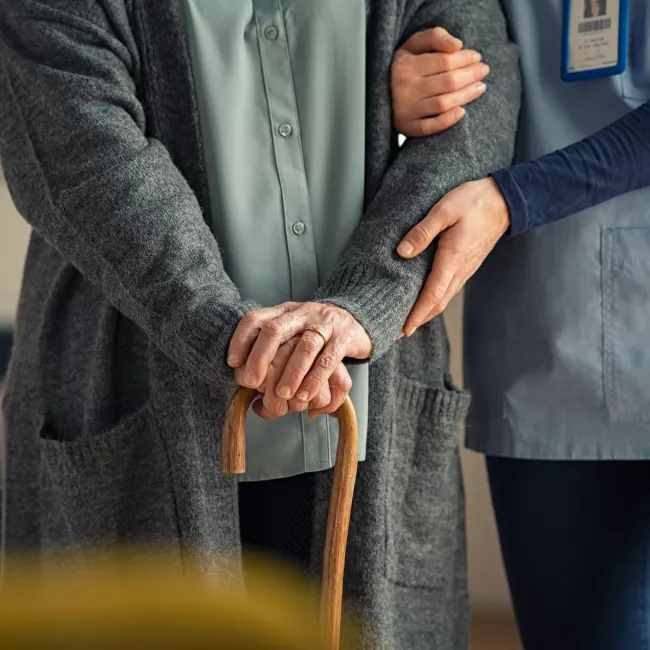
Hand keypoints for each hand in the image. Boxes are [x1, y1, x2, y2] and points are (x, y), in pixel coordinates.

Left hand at [228, 302, 370, 408]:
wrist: (358, 319)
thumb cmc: (316, 333)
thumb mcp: (292, 332)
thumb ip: (272, 351)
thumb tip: (248, 385)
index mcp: (284, 311)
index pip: (256, 319)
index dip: (241, 339)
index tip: (233, 363)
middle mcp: (302, 313)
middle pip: (276, 330)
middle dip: (260, 357)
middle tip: (251, 382)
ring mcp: (324, 323)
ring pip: (305, 346)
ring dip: (291, 373)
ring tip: (282, 395)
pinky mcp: (345, 337)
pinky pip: (329, 359)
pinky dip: (316, 379)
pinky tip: (306, 395)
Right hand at [391, 27, 489, 136]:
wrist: (379, 93)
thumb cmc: (403, 66)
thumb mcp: (413, 45)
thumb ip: (435, 37)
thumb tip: (457, 45)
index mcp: (405, 65)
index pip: (444, 61)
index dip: (465, 58)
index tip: (477, 56)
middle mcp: (404, 88)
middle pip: (448, 82)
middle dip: (471, 75)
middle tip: (483, 71)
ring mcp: (405, 110)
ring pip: (443, 103)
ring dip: (466, 96)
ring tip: (480, 87)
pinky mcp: (406, 127)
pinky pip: (431, 127)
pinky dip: (448, 120)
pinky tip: (462, 112)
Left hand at [397, 178, 509, 333]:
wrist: (504, 200)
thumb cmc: (474, 202)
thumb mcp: (444, 210)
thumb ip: (423, 232)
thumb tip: (402, 252)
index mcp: (452, 259)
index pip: (432, 296)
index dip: (417, 315)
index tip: (403, 330)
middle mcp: (460, 270)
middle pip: (437, 304)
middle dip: (417, 320)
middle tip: (397, 333)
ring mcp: (465, 270)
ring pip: (444, 298)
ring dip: (426, 313)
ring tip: (408, 321)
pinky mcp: (466, 265)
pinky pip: (449, 289)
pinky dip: (435, 301)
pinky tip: (425, 301)